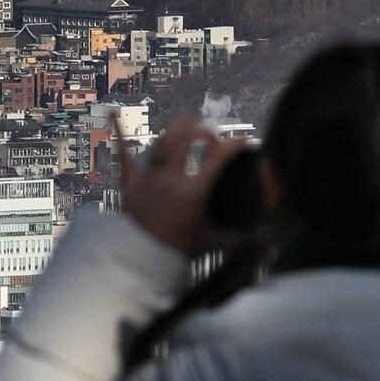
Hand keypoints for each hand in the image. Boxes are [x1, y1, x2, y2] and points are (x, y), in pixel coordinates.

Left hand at [112, 115, 246, 256]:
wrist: (138, 266)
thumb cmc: (177, 254)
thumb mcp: (212, 242)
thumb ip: (240, 238)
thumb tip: (266, 238)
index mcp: (193, 192)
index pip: (219, 156)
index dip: (236, 144)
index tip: (245, 141)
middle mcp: (170, 179)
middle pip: (188, 138)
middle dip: (204, 131)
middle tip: (212, 137)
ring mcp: (148, 179)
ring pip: (163, 141)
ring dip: (178, 131)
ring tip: (187, 128)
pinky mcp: (130, 184)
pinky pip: (124, 155)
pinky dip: (119, 133)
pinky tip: (113, 113)